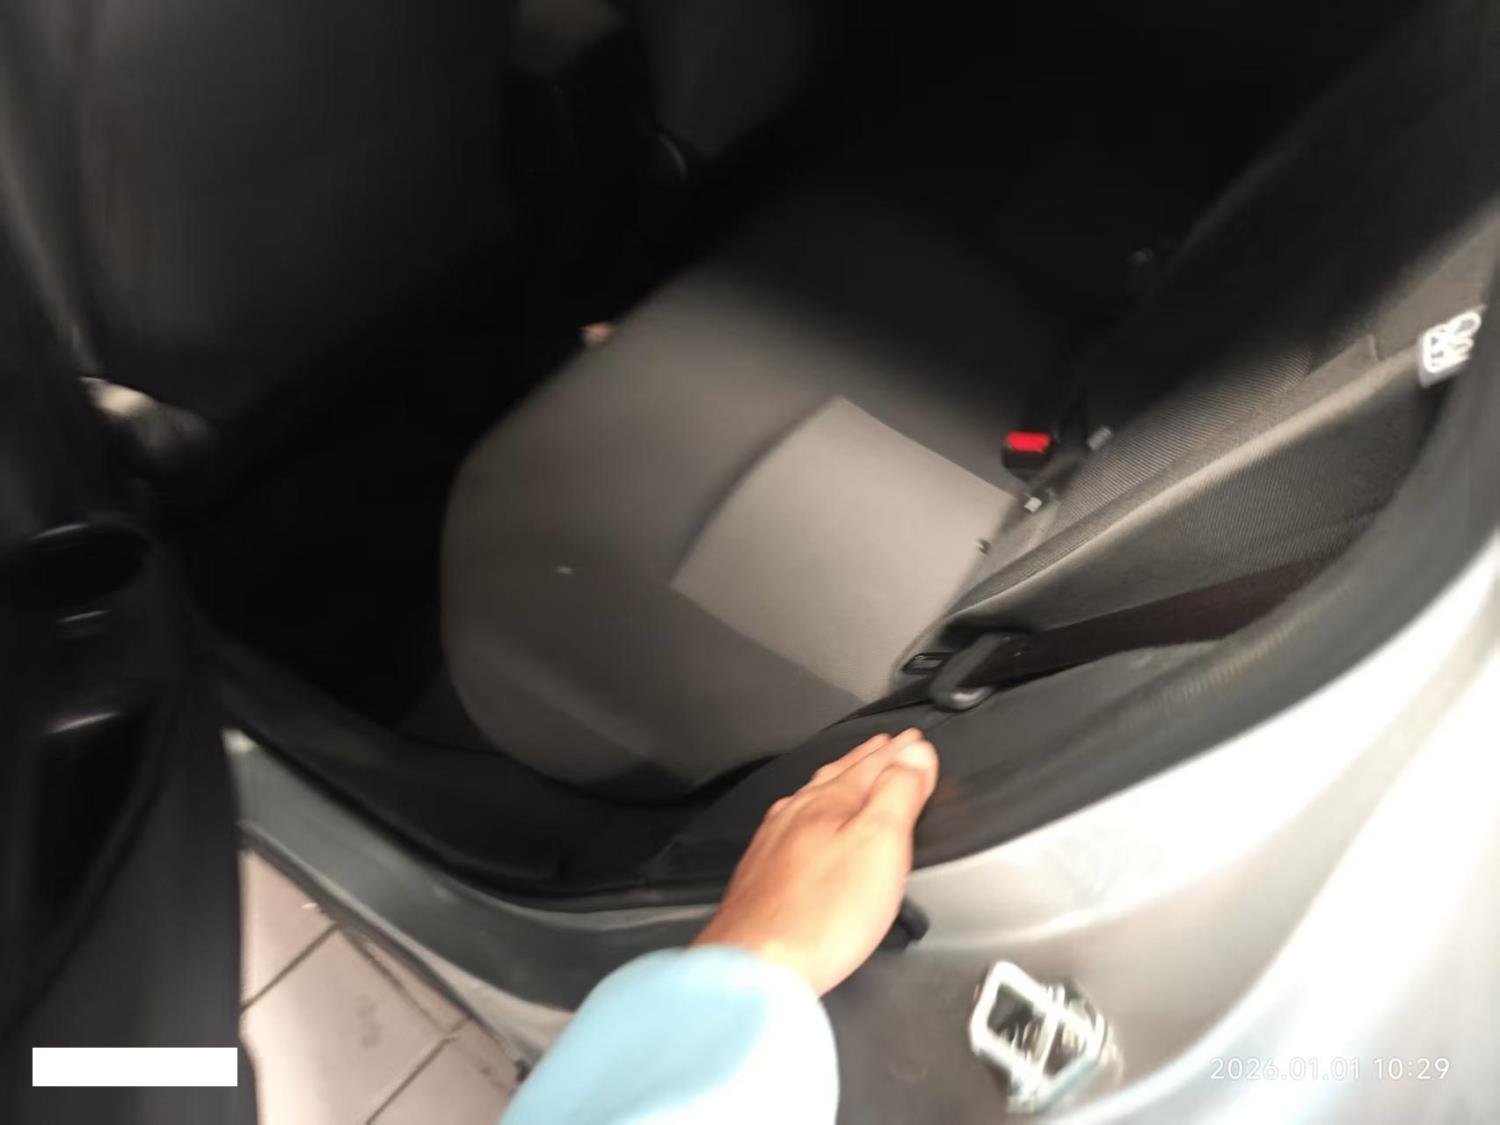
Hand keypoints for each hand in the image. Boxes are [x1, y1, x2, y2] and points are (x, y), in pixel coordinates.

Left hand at [692, 729, 938, 995]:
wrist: (756, 965)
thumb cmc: (820, 915)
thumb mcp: (880, 844)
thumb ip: (898, 794)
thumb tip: (914, 754)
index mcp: (828, 803)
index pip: (873, 765)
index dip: (899, 752)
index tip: (915, 741)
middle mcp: (796, 815)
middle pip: (840, 776)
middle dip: (869, 760)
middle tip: (888, 746)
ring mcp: (774, 843)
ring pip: (814, 798)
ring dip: (841, 781)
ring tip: (855, 773)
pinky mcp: (763, 873)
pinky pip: (795, 823)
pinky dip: (815, 811)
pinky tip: (809, 822)